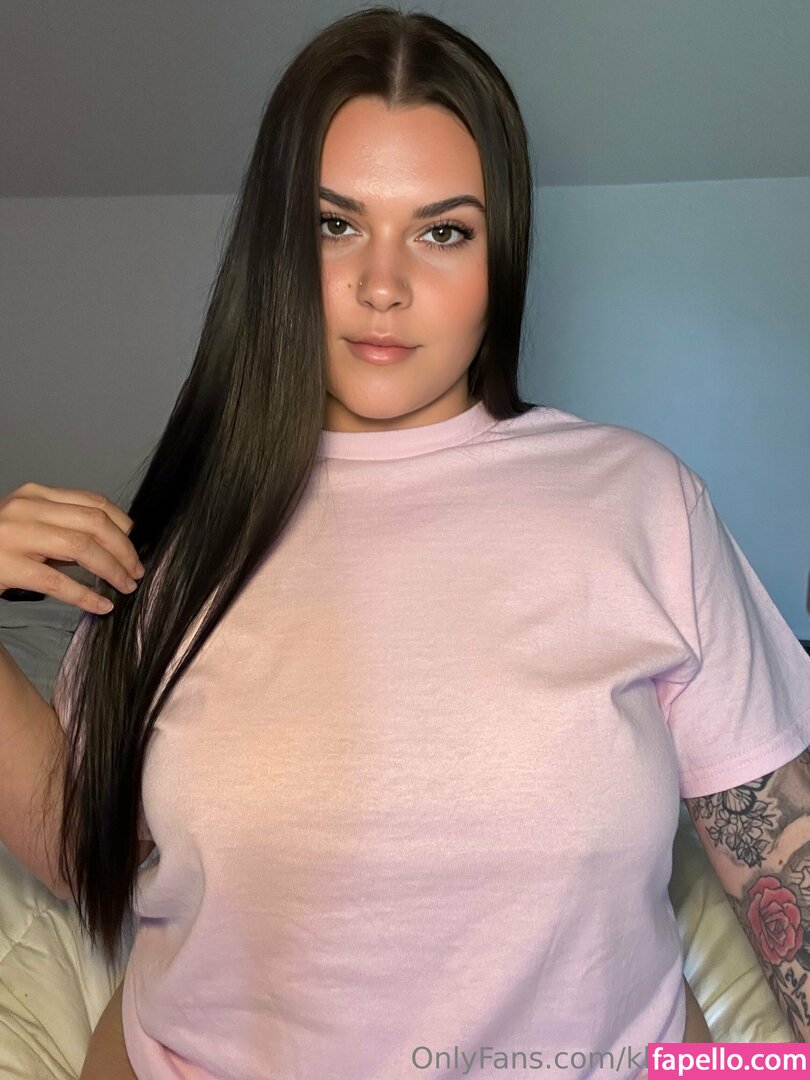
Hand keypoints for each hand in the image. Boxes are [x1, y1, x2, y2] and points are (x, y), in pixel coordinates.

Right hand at [0, 482, 144, 614]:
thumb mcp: (31, 527)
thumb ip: (65, 528)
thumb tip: (115, 543)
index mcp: (36, 494)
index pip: (93, 502)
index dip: (122, 524)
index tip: (134, 545)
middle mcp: (26, 508)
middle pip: (94, 523)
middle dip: (123, 549)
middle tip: (136, 572)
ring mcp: (15, 535)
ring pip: (82, 548)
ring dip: (112, 569)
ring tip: (126, 587)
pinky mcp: (7, 566)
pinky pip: (57, 581)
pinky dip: (86, 595)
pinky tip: (102, 606)